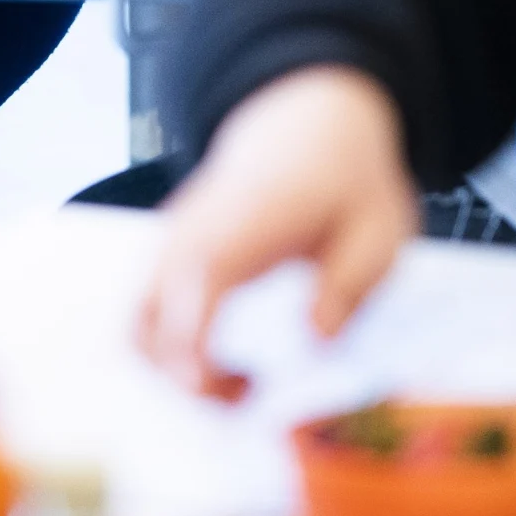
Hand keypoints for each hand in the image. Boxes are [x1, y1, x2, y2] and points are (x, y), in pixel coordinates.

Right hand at [137, 67, 418, 400]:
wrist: (308, 118)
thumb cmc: (343, 177)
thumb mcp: (377, 230)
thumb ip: (348, 288)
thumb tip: (315, 341)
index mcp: (237, 230)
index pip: (191, 303)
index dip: (199, 363)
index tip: (244, 393)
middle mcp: (190, 238)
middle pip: (145, 328)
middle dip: (184, 382)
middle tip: (248, 397)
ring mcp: (175, 245)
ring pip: (139, 326)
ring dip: (175, 370)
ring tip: (238, 384)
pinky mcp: (177, 254)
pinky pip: (151, 314)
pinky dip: (175, 351)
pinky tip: (228, 360)